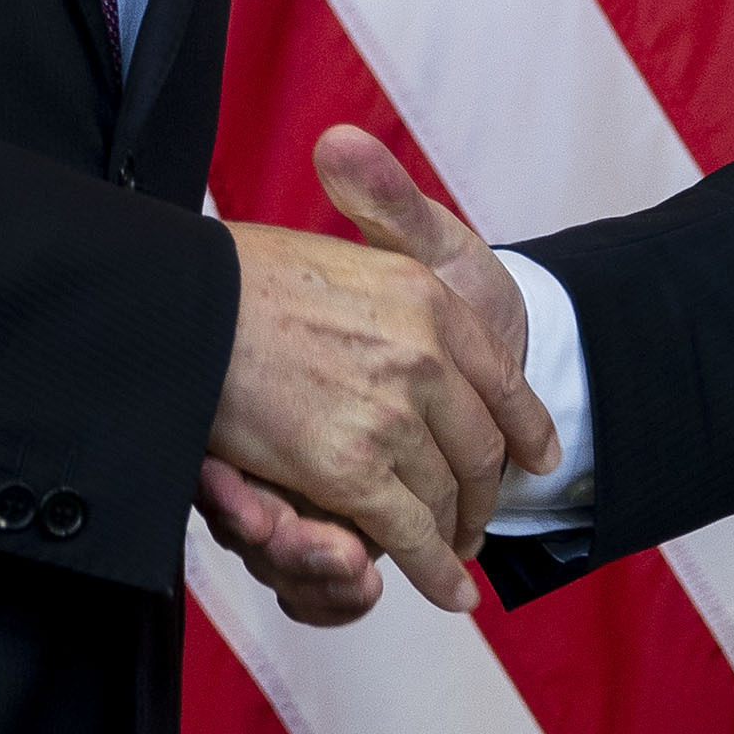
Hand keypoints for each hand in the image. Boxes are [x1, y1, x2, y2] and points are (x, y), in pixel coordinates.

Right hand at [210, 135, 555, 614]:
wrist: (196, 303)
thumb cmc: (270, 265)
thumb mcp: (343, 213)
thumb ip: (384, 200)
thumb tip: (346, 143)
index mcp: (429, 297)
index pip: (503, 379)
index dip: (525, 425)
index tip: (537, 456)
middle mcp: (421, 353)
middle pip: (482, 451)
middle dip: (483, 495)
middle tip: (477, 518)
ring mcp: (389, 413)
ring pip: (447, 496)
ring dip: (453, 533)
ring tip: (453, 547)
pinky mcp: (351, 470)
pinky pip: (407, 532)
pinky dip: (434, 569)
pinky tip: (454, 591)